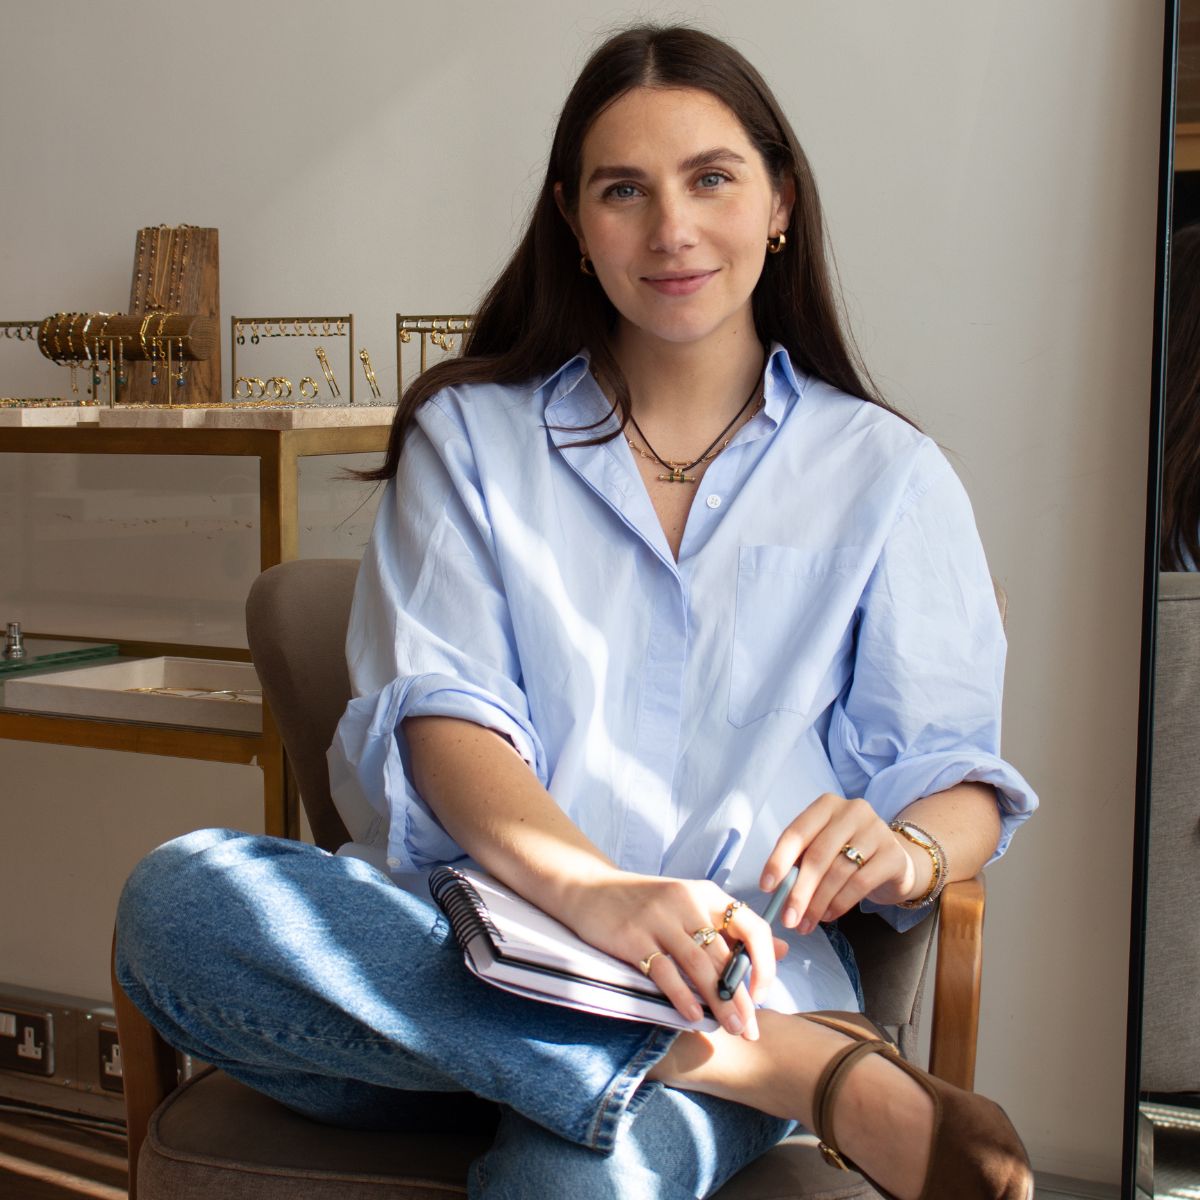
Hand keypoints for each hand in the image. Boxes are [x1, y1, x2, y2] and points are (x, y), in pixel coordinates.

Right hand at [560, 870, 784, 1039]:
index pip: (751, 927)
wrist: (591, 890)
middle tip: (752, 1030)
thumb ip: (734, 928)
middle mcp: (687, 902)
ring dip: (719, 1002)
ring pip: (699, 967)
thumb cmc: (647, 903)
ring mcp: (658, 918)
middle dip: (742, 997)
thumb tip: (784, 949)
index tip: (764, 993)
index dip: (765, 962)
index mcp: (707, 893)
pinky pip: (664, 971)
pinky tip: (692, 1016)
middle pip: (724, 956)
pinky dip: (681, 996)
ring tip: (732, 1029)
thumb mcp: (693, 904)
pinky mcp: (632, 936)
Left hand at [759, 794, 918, 932]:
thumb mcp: (822, 849)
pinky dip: (839, 904)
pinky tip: (828, 916)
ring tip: (806, 923)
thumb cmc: (847, 854)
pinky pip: (860, 884)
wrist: (894, 861)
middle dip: (799, 891)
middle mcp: (853, 811)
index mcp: (827, 805)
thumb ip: (800, 862)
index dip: (779, 860)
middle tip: (787, 919)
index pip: (797, 832)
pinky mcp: (893, 855)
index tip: (766, 887)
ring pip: (838, 872)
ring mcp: (876, 831)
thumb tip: (776, 890)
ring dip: (818, 903)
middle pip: (817, 855)